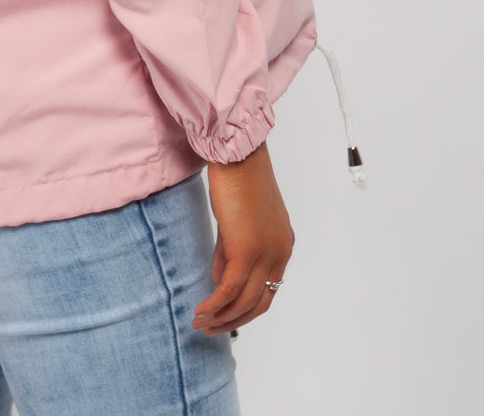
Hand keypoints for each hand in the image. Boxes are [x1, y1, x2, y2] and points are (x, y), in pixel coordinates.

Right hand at [191, 141, 293, 336]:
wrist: (238, 154)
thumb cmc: (237, 178)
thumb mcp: (236, 222)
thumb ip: (229, 253)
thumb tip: (220, 282)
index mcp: (283, 246)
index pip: (267, 289)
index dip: (245, 307)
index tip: (224, 315)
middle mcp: (280, 254)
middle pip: (259, 303)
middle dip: (234, 320)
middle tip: (211, 328)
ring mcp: (266, 254)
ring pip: (244, 301)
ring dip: (221, 317)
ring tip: (200, 323)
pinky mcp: (246, 251)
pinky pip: (229, 289)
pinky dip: (214, 304)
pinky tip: (200, 310)